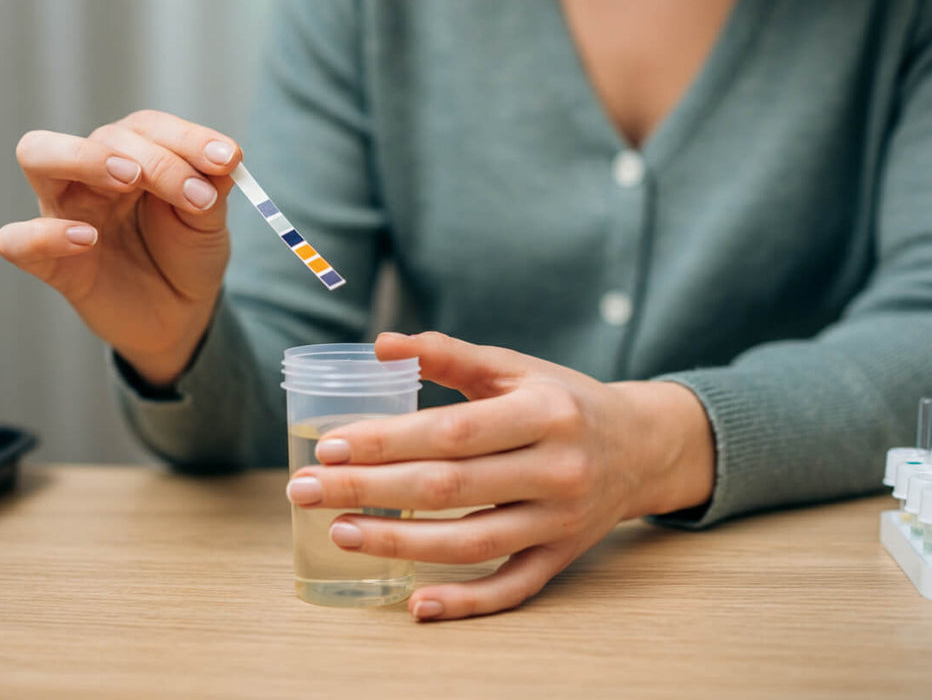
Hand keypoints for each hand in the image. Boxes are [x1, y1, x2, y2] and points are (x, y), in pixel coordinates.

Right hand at [0, 111, 241, 385]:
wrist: (180, 315)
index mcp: (133, 156)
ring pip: (37, 155)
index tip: (228, 161)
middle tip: (186, 187)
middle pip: (98, 135)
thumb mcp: (208, 222)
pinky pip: (17, 240)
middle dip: (147, 155)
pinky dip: (43, 234)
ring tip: (129, 180)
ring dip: (84, 157)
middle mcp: (92, 174)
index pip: (148, 128)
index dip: (189, 138)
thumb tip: (226, 157)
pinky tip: (86, 238)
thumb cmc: (186, 256)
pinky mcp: (52, 262)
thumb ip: (213, 188)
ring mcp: (65, 213)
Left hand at [286, 331, 714, 620]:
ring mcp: (561, 521)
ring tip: (340, 533)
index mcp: (545, 412)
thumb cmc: (564, 399)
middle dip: (369, 491)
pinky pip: (511, 589)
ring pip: (471, 544)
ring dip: (399, 545)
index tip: (328, 446)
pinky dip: (465, 603)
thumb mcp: (515, 367)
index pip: (451, 432)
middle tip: (306, 491)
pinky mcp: (561, 557)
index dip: (386, 442)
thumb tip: (381, 345)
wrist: (643, 445)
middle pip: (449, 489)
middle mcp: (557, 469)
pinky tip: (415, 603)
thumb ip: (449, 355)